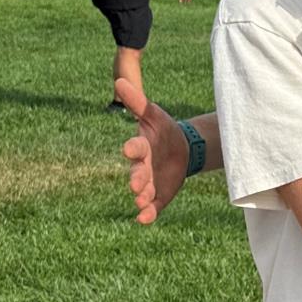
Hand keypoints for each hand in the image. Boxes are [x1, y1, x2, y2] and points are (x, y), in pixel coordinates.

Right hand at [116, 77, 189, 224]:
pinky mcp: (160, 195)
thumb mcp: (154, 114)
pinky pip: (154, 206)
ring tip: (141, 202)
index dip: (133, 149)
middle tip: (136, 186)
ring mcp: (150, 183)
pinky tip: (144, 220)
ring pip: (144, 192)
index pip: (136, 148)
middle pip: (138, 173)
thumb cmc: (163, 130)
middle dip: (137, 178)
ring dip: (142, 197)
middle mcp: (143, 167)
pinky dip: (148, 213)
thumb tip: (120, 81)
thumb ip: (138, 101)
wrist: (181, 149)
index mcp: (142, 147)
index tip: (129, 149)